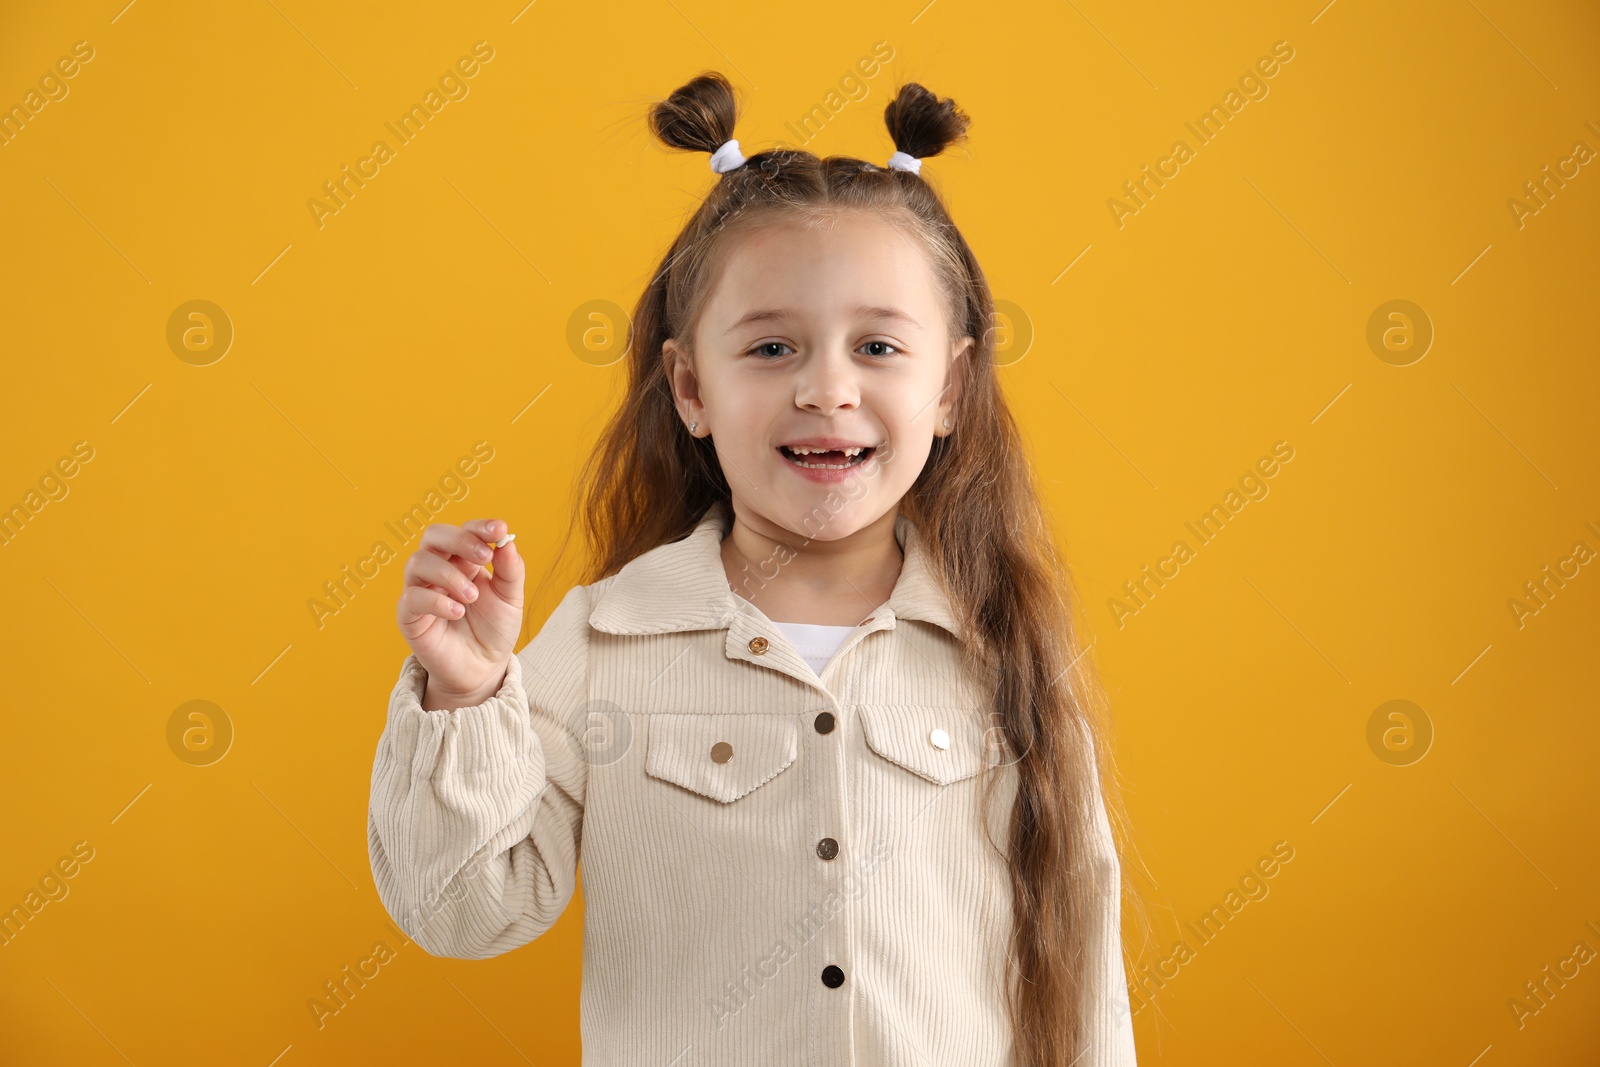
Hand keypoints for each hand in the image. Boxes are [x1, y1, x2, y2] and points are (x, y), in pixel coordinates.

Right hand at [396, 518, 524, 704]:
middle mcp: (439, 570)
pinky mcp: (409, 616)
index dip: (480, 526)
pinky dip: (436, 601)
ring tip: (472, 597)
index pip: (465, 530)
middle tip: (484, 557)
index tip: (500, 530)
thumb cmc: (494, 629)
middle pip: (434, 535)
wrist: (483, 668)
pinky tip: (458, 612)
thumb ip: (510, 571)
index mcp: (464, 560)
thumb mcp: (511, 599)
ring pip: (418, 562)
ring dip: (449, 574)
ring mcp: (421, 591)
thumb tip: (508, 542)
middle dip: (460, 540)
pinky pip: (411, 598)